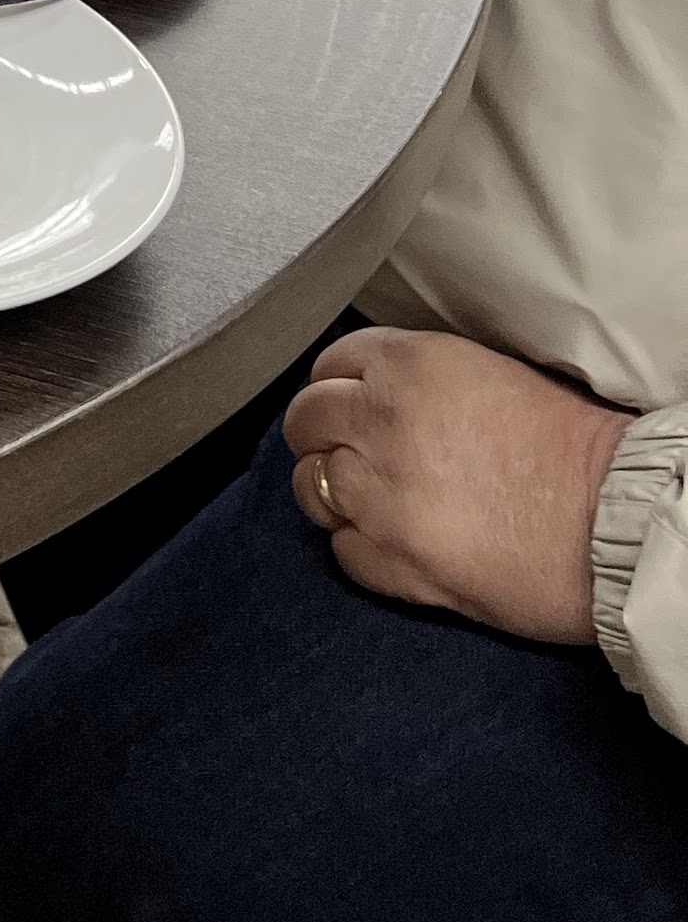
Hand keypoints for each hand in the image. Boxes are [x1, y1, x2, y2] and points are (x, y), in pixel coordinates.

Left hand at [287, 325, 627, 641]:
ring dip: (335, 492)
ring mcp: (376, 494)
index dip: (338, 386)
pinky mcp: (388, 558)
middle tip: (355, 453)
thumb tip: (378, 393)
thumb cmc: (576, 452)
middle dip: (323, 435)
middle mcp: (379, 422)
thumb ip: (419, 381)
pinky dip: (362, 547)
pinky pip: (341, 549)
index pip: (331, 363)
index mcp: (410, 365)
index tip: (348, 403)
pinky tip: (401, 543)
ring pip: (309, 486)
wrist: (616, 524)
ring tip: (380, 502)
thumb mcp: (492, 375)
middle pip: (305, 420)